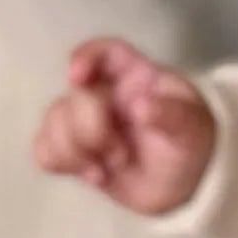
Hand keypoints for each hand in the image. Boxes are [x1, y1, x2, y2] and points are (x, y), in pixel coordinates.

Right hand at [33, 37, 216, 215]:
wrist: (186, 185)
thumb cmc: (191, 142)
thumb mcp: (193, 126)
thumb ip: (172, 114)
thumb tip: (140, 107)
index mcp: (135, 76)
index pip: (106, 52)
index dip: (86, 57)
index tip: (78, 78)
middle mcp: (105, 94)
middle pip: (75, 96)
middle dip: (91, 130)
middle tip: (120, 155)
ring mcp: (86, 123)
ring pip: (53, 121)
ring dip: (75, 150)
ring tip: (107, 170)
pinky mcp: (75, 151)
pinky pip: (44, 148)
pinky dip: (61, 161)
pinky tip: (92, 176)